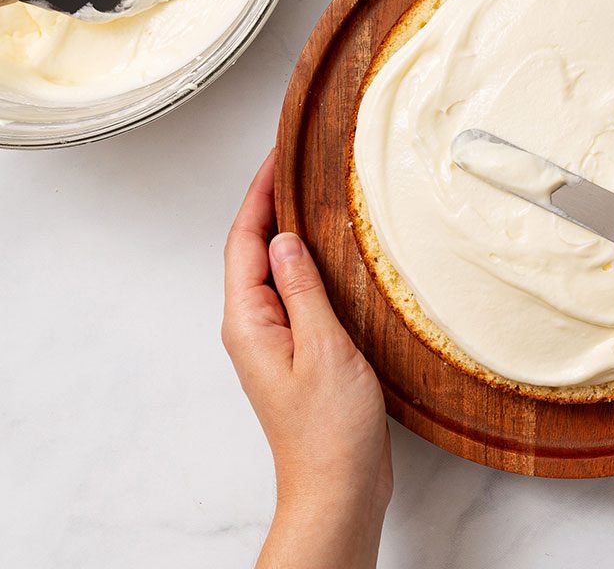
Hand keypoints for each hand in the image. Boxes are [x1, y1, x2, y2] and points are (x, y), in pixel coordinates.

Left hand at [223, 151, 391, 568]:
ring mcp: (275, 342)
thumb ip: (303, 290)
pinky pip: (294, 293)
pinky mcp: (298, 354)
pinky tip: (331, 256)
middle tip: (295, 163)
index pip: (244, 242)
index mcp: (250, 323)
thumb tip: (284, 240)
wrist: (338, 488)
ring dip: (288, 231)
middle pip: (251, 251)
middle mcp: (254, 329)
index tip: (277, 156)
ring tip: (312, 195)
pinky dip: (307, 263)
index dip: (259, 195)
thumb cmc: (331, 431)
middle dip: (269, 204)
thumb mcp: (325, 349)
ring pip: (273, 271)